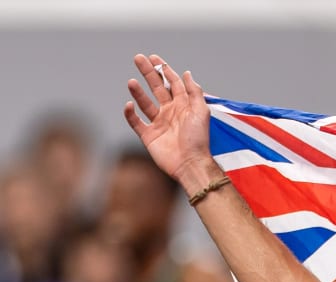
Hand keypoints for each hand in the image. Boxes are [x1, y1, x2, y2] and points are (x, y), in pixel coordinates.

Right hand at [124, 53, 215, 188]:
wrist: (190, 163)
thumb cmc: (198, 139)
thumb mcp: (201, 111)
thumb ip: (194, 92)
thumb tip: (187, 73)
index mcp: (184, 106)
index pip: (173, 83)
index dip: (164, 70)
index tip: (154, 58)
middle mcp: (171, 112)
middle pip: (157, 88)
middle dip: (148, 73)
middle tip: (138, 58)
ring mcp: (159, 124)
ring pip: (145, 103)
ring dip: (138, 92)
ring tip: (132, 81)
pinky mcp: (149, 136)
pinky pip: (136, 122)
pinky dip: (130, 114)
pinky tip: (129, 105)